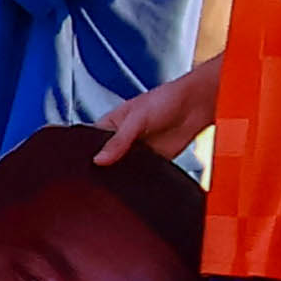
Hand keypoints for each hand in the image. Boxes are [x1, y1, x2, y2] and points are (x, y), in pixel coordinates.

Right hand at [92, 62, 219, 168]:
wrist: (195, 106)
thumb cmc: (166, 99)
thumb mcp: (136, 117)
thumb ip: (119, 140)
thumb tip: (99, 159)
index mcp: (110, 125)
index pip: (91, 143)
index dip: (87, 154)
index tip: (84, 166)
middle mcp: (122, 140)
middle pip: (106, 159)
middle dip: (104, 168)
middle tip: (101, 176)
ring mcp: (137, 152)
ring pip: (123, 169)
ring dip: (122, 174)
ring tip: (119, 180)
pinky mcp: (153, 161)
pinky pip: (143, 175)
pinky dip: (141, 179)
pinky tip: (138, 180)